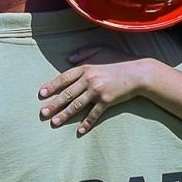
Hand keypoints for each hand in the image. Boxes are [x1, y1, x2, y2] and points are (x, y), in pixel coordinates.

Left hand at [37, 47, 154, 134]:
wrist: (140, 72)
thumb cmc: (119, 60)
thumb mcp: (101, 50)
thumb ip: (83, 53)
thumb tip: (67, 59)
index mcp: (85, 68)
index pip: (64, 78)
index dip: (52, 86)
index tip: (41, 94)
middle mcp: (89, 80)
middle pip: (67, 94)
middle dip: (53, 104)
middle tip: (42, 113)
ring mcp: (98, 91)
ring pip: (77, 105)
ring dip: (64, 115)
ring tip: (54, 122)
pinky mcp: (107, 101)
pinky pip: (94, 114)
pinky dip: (87, 123)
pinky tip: (79, 131)